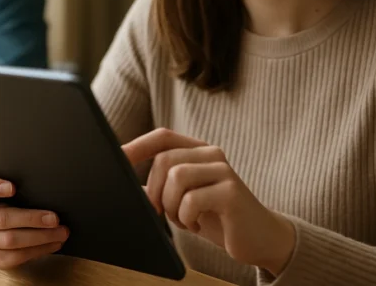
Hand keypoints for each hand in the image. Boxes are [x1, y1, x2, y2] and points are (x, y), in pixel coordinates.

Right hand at [0, 172, 68, 268]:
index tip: (13, 188)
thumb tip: (48, 184)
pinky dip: (38, 250)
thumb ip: (20, 182)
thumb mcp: (12, 184)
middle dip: (31, 219)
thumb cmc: (13, 196)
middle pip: (0, 218)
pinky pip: (15, 256)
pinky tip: (54, 243)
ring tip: (61, 232)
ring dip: (40, 237)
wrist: (6, 223)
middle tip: (55, 218)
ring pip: (9, 240)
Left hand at [123, 128, 295, 275]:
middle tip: (159, 212)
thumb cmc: (216, 217)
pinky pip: (192, 200)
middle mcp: (211, 154)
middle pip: (164, 160)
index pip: (162, 137)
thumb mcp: (182, 199)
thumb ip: (158, 188)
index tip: (115, 160)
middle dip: (154, 191)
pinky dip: (186, 217)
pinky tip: (197, 224)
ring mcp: (223, 170)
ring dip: (170, 206)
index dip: (136, 146)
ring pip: (176, 177)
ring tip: (183, 219)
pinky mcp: (231, 192)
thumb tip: (121, 183)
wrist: (259, 238)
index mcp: (198, 151)